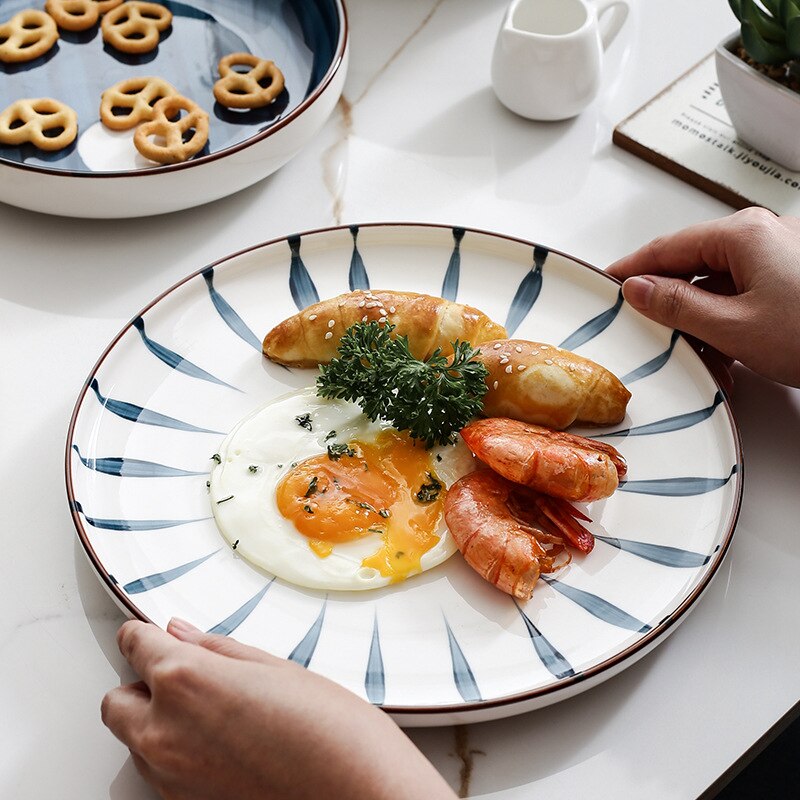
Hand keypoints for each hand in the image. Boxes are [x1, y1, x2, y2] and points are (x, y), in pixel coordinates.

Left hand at [102, 619, 456, 799]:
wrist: (355, 792)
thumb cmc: (330, 730)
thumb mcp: (277, 668)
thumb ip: (217, 649)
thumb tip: (181, 634)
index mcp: (186, 679)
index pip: (134, 645)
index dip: (144, 635)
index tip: (152, 635)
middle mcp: (165, 730)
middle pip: (116, 700)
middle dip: (142, 684)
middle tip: (184, 676)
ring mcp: (169, 775)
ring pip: (133, 739)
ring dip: (155, 721)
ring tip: (212, 714)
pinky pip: (156, 771)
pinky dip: (173, 753)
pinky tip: (220, 744)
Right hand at [606, 207, 799, 387]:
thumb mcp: (735, 327)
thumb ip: (678, 306)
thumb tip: (639, 289)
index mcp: (745, 234)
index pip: (667, 248)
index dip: (631, 269)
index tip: (605, 285)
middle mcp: (763, 237)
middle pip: (693, 268)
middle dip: (670, 307)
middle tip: (642, 330)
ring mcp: (780, 258)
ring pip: (718, 288)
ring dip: (701, 325)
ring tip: (693, 359)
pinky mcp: (792, 281)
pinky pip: (743, 298)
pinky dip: (728, 326)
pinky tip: (724, 358)